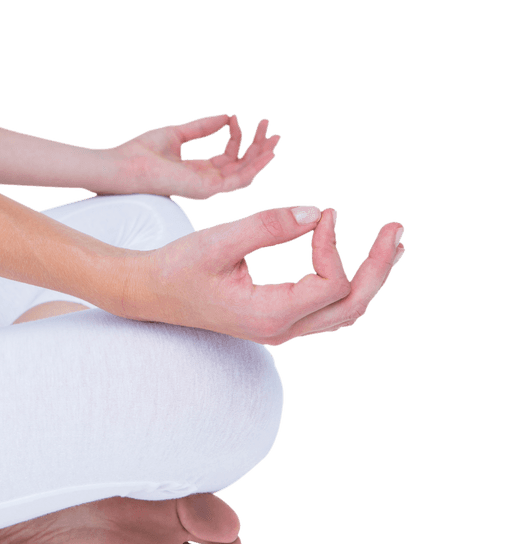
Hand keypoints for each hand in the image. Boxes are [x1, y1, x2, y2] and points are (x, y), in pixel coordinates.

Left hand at [104, 114, 280, 200]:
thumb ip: (202, 127)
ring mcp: (207, 187)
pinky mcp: (207, 190)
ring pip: (245, 174)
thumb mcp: (177, 133)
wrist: (126, 165)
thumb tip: (226, 116)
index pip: (226, 157)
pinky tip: (266, 151)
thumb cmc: (142, 152)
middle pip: (240, 166)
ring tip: (274, 135)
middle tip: (270, 128)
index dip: (236, 138)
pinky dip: (256, 167)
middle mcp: (204, 181)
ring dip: (262, 155)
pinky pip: (240, 181)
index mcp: (196, 170)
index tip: (236, 119)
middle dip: (258, 148)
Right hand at [112, 205, 405, 345]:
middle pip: (352, 306)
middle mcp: (280, 330)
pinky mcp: (275, 320)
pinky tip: (357, 260)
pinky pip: (326, 309)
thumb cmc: (175, 268)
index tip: (323, 214)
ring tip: (390, 246)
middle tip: (397, 230)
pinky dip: (348, 284)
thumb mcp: (220, 240)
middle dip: (379, 267)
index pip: (332, 284)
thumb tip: (318, 213)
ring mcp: (279, 329)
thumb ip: (270, 225)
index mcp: (269, 315)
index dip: (334, 245)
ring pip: (343, 312)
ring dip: (370, 278)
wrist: (146, 292)